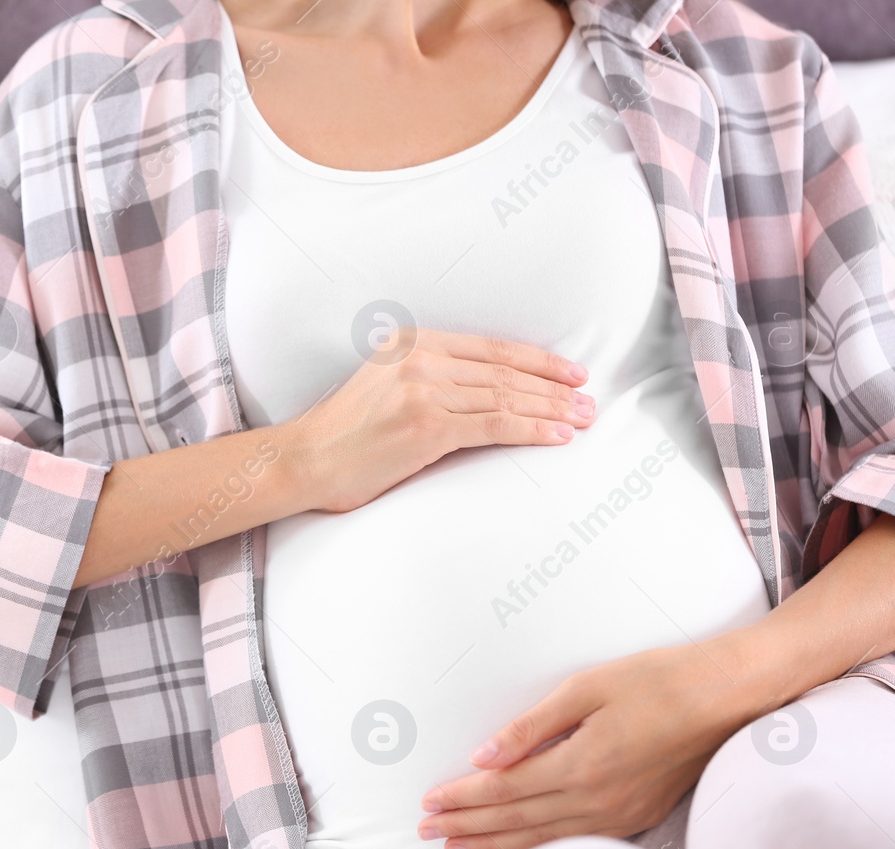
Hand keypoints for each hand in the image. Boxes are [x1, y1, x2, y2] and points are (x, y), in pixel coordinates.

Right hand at [283, 330, 595, 513]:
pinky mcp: (428, 428)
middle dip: (554, 387)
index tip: (570, 372)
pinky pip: (495, 425)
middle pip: (505, 372)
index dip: (537, 360)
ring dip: (552, 410)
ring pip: (506, 397)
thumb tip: (481, 391)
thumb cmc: (344, 434)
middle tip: (588, 400)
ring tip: (583, 419)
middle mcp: (421, 359)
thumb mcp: (384, 385)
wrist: (306, 460)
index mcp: (411, 341)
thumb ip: (427, 376)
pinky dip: (532, 430)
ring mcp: (425, 391)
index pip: (492, 348)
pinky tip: (556, 436)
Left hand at [416, 640, 767, 848]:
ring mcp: (619, 814)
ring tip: (454, 847)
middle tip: (426, 830)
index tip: (428, 802)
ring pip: (541, 839)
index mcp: (581, 765)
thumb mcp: (586, 687)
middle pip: (515, 820)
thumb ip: (531, 726)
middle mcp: (598, 799)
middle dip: (466, 825)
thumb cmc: (657, 680)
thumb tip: (484, 756)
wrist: (727, 697)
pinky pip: (572, 844)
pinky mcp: (636, 818)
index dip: (462, 797)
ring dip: (493, 844)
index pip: (504, 789)